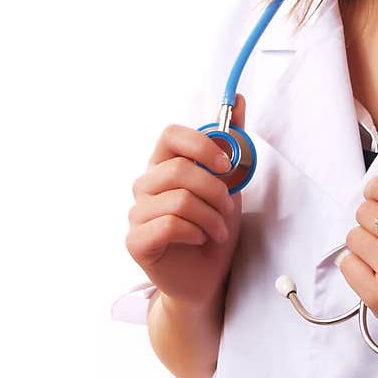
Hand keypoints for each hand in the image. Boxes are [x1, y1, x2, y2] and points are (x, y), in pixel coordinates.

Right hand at [125, 94, 245, 306]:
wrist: (208, 277)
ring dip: (210, 217)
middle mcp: (145, 185)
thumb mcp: (231, 183)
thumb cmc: (214, 228)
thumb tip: (242, 100)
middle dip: (215, 190)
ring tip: (218, 230)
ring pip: (178, 200)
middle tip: (228, 209)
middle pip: (177, 168)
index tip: (226, 165)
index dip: (201, 145)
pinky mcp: (136, 241)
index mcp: (164, 165)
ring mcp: (137, 213)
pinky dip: (195, 233)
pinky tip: (200, 240)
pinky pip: (168, 225)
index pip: (170, 134)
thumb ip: (233, 143)